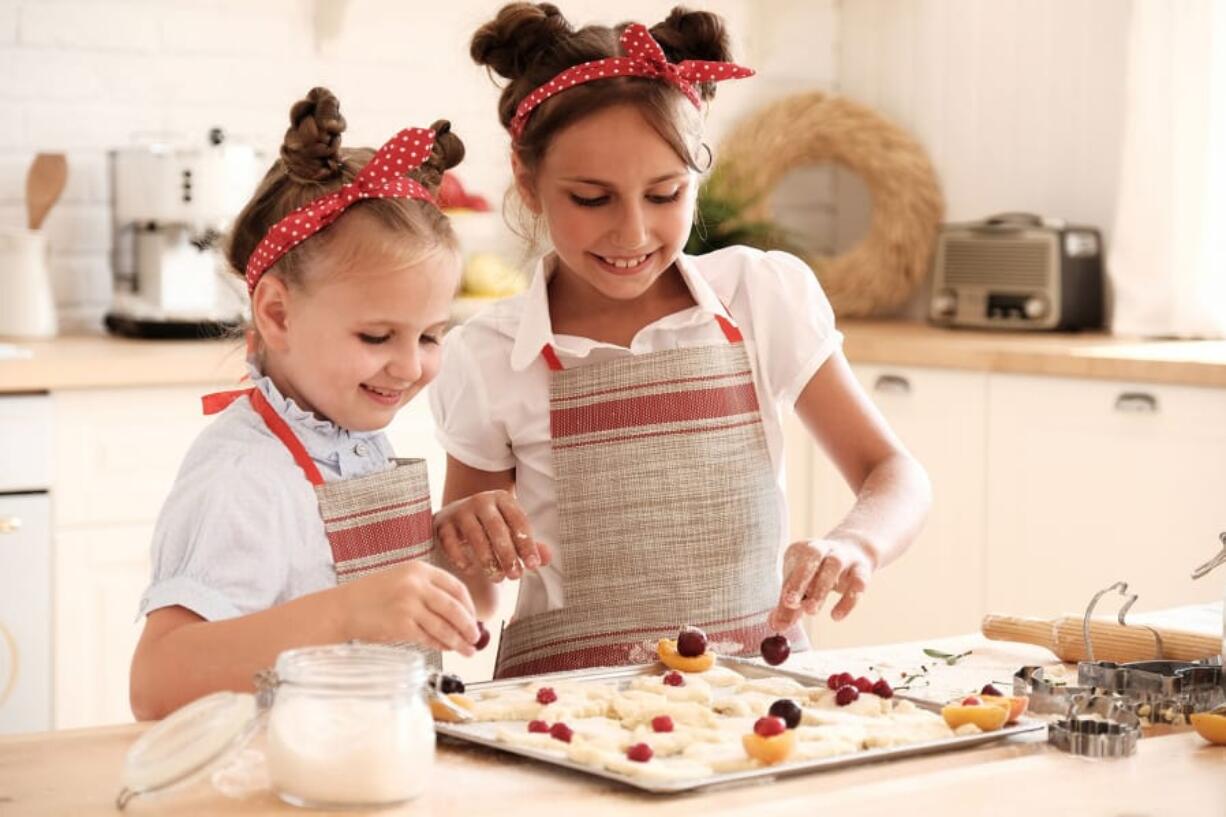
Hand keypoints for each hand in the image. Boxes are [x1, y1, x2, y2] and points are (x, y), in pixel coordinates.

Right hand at [340, 561, 479, 654]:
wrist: (343, 607)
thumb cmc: (373, 596)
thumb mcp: (402, 579)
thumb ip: (428, 591)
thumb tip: (461, 615)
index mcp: (419, 569)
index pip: (456, 587)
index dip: (469, 606)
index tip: (475, 618)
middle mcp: (416, 584)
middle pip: (454, 608)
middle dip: (469, 626)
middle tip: (476, 639)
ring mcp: (408, 604)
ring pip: (444, 626)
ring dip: (459, 641)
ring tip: (468, 650)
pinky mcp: (401, 625)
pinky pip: (428, 638)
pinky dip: (440, 645)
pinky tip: (446, 649)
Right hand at [434, 490, 552, 581]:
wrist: (457, 515)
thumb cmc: (491, 527)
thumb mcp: (511, 530)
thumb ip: (529, 544)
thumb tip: (547, 558)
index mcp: (503, 499)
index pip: (518, 521)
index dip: (527, 544)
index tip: (533, 565)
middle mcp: (481, 501)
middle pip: (497, 528)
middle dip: (507, 554)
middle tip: (515, 576)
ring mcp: (460, 511)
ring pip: (475, 536)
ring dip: (487, 559)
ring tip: (497, 577)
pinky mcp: (443, 523)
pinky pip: (451, 542)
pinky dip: (460, 557)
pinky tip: (470, 570)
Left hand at [768, 538, 874, 631]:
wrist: (854, 552)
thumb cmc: (819, 573)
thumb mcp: (802, 587)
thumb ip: (789, 606)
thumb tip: (777, 626)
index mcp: (801, 550)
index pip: (793, 565)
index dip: (789, 583)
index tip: (785, 602)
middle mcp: (822, 548)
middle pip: (811, 555)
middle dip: (800, 578)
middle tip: (791, 603)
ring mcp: (844, 556)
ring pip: (834, 565)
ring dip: (821, 588)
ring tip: (810, 611)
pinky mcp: (862, 570)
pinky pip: (858, 582)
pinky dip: (847, 600)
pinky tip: (836, 616)